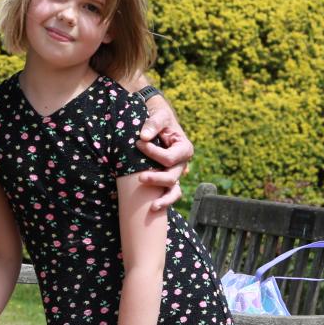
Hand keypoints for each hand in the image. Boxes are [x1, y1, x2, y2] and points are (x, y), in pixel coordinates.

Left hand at [135, 94, 193, 210]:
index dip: (154, 153)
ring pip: (173, 190)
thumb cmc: (160, 118)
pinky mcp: (166, 179)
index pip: (170, 158)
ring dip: (164, 199)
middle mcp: (182, 164)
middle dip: (156, 178)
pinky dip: (164, 201)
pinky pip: (169, 194)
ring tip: (152, 206)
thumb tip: (144, 137)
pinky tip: (153, 208)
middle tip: (139, 177)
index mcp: (184, 149)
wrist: (158, 123)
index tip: (139, 143)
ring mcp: (175, 173)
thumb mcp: (159, 116)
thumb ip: (153, 124)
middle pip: (172, 177)